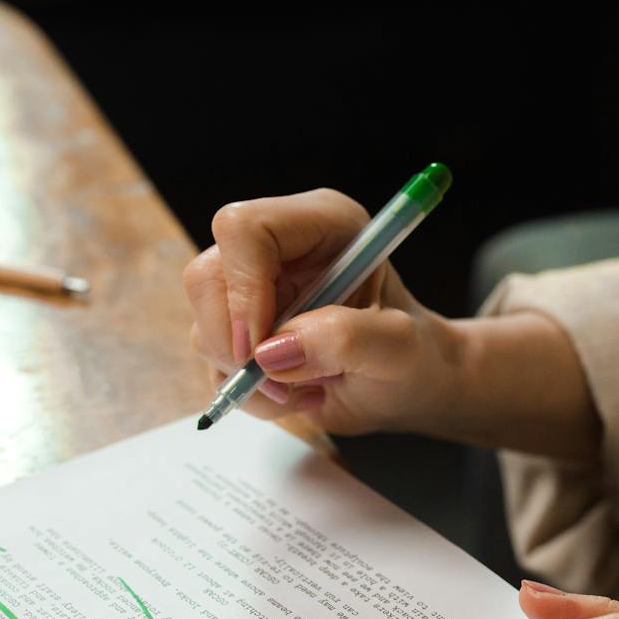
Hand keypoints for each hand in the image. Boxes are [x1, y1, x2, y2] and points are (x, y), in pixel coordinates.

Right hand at [183, 189, 461, 434]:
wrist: (408, 386)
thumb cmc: (413, 357)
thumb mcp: (398, 350)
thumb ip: (346, 339)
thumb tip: (274, 351)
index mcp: (321, 224)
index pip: (245, 230)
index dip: (243, 289)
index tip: (261, 347)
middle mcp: (279, 249)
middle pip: (206, 278)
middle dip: (235, 342)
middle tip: (282, 380)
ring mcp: (253, 289)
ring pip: (204, 328)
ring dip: (250, 378)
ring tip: (308, 388)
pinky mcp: (241, 329)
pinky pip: (213, 363)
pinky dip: (249, 393)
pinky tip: (295, 392)